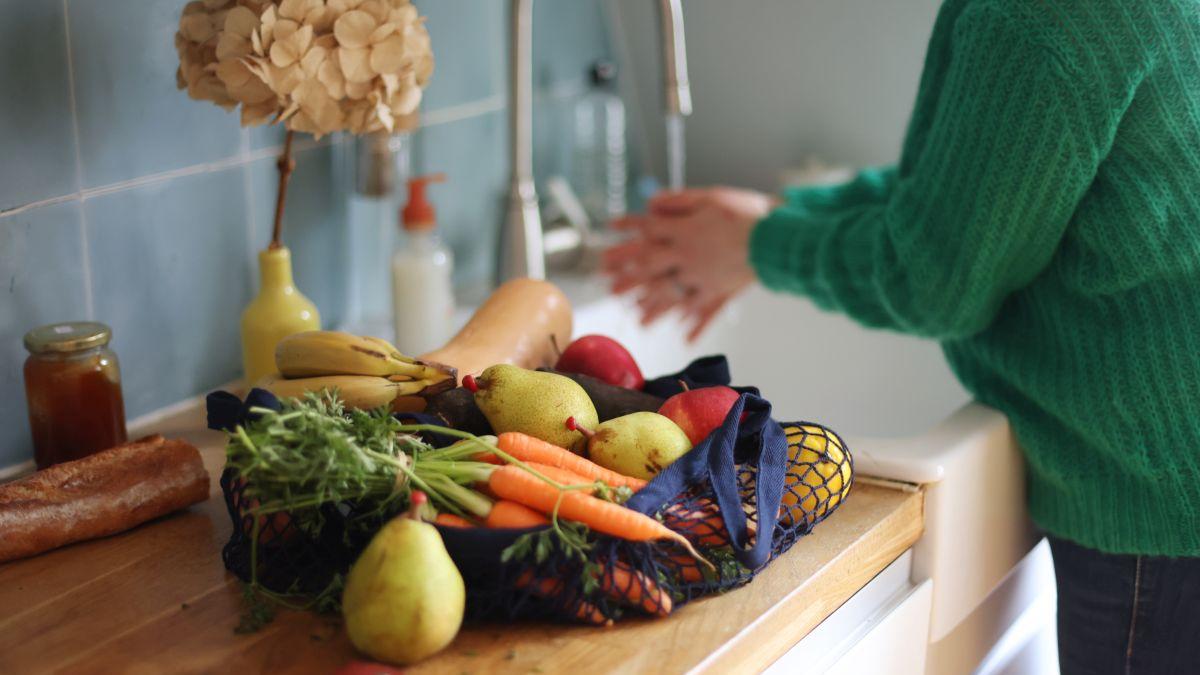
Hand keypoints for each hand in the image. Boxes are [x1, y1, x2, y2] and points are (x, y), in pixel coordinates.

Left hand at [602, 187, 775, 340]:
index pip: (647, 232)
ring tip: (639, 321)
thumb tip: (651, 203)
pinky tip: (686, 338)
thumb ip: (678, 202)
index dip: (627, 231)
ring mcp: (702, 277)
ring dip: (654, 309)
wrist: (775, 236)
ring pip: (672, 295)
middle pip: (651, 269)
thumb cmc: (745, 212)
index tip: (610, 235)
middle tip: (610, 290)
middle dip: (629, 279)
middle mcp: (687, 257)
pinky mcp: (721, 290)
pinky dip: (695, 325)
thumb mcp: (709, 197)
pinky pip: (704, 310)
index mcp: (683, 232)